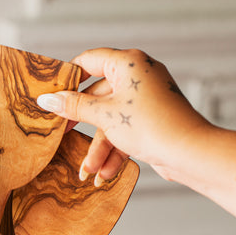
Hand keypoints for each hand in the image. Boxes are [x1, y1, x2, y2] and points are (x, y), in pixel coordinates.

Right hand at [37, 48, 209, 183]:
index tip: (51, 93)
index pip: (89, 60)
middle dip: (82, 123)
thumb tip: (47, 99)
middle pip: (98, 96)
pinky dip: (115, 152)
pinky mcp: (150, 120)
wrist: (188, 152)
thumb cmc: (150, 126)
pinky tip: (105, 174)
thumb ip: (74, 106)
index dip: (68, 77)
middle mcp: (138, 76)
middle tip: (60, 133)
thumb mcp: (104, 115)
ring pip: (111, 120)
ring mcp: (146, 99)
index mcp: (128, 63)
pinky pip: (125, 132)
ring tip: (88, 172)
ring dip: (99, 148)